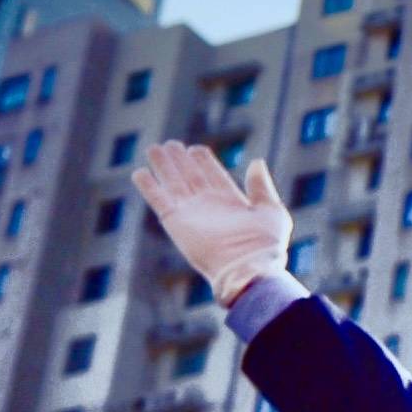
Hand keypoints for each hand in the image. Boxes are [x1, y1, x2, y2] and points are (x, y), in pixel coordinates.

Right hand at [131, 141, 292, 305]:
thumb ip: (261, 186)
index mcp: (232, 203)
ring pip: (173, 184)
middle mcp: (209, 207)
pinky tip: (139, 172)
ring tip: (154, 148)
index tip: (196, 148)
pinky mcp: (176, 223)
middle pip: (190, 177)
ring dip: (164, 167)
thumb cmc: (264, 244)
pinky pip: (159, 201)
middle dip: (180, 161)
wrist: (247, 268)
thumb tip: (256, 162)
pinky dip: (149, 187)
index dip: (204, 162)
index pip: (214, 176)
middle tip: (170, 143)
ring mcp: (191, 214)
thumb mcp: (271, 210)